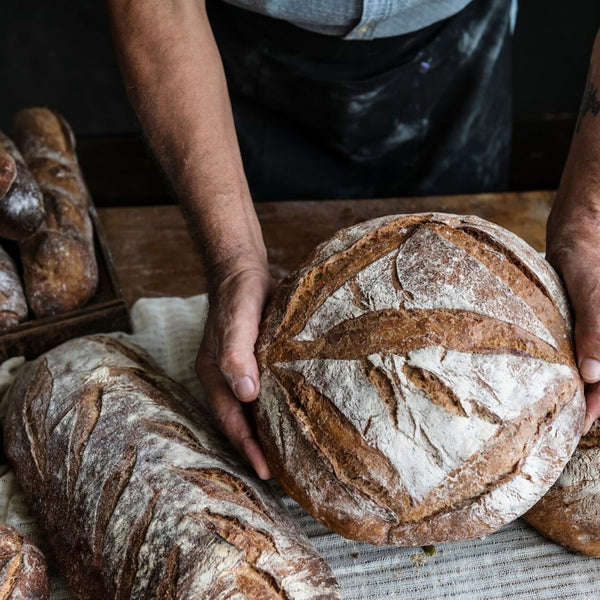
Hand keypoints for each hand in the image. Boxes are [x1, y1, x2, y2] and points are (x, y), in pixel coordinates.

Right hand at [195, 262, 272, 478]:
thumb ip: (237, 354)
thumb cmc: (238, 296)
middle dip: (258, 448)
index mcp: (215, 376)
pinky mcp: (259, 361)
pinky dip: (277, 408)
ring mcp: (242, 371)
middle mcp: (227, 379)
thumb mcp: (237, 321)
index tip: (266, 472)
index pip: (231, 421)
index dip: (247, 447)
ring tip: (291, 454)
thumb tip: (246, 393)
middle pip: (240, 422)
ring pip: (254, 410)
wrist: (244, 272)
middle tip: (284, 474)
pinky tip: (295, 415)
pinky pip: (267, 392)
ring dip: (268, 431)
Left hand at [546, 195, 599, 434]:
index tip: (580, 424)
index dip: (598, 404)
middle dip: (589, 401)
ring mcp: (597, 331)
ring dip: (582, 387)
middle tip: (561, 423)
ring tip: (555, 408)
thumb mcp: (591, 291)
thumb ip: (595, 329)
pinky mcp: (586, 324)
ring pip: (595, 367)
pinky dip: (573, 366)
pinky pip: (583, 350)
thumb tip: (593, 374)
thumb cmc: (586, 257)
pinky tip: (554, 377)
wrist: (577, 231)